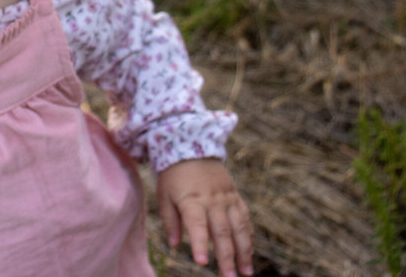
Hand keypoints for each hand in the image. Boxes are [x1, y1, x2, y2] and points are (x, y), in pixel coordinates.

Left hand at [156, 158, 253, 276]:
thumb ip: (170, 221)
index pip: (196, 225)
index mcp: (191, 201)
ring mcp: (226, 199)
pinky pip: (245, 218)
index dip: (200, 243)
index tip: (202, 262)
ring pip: (239, 227)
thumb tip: (174, 245)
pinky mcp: (235, 197)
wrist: (191, 148)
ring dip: (244, 251)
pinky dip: (248, 236)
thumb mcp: (164, 195)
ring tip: (246, 271)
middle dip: (227, 257)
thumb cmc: (173, 176)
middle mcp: (212, 201)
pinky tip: (250, 251)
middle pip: (222, 231)